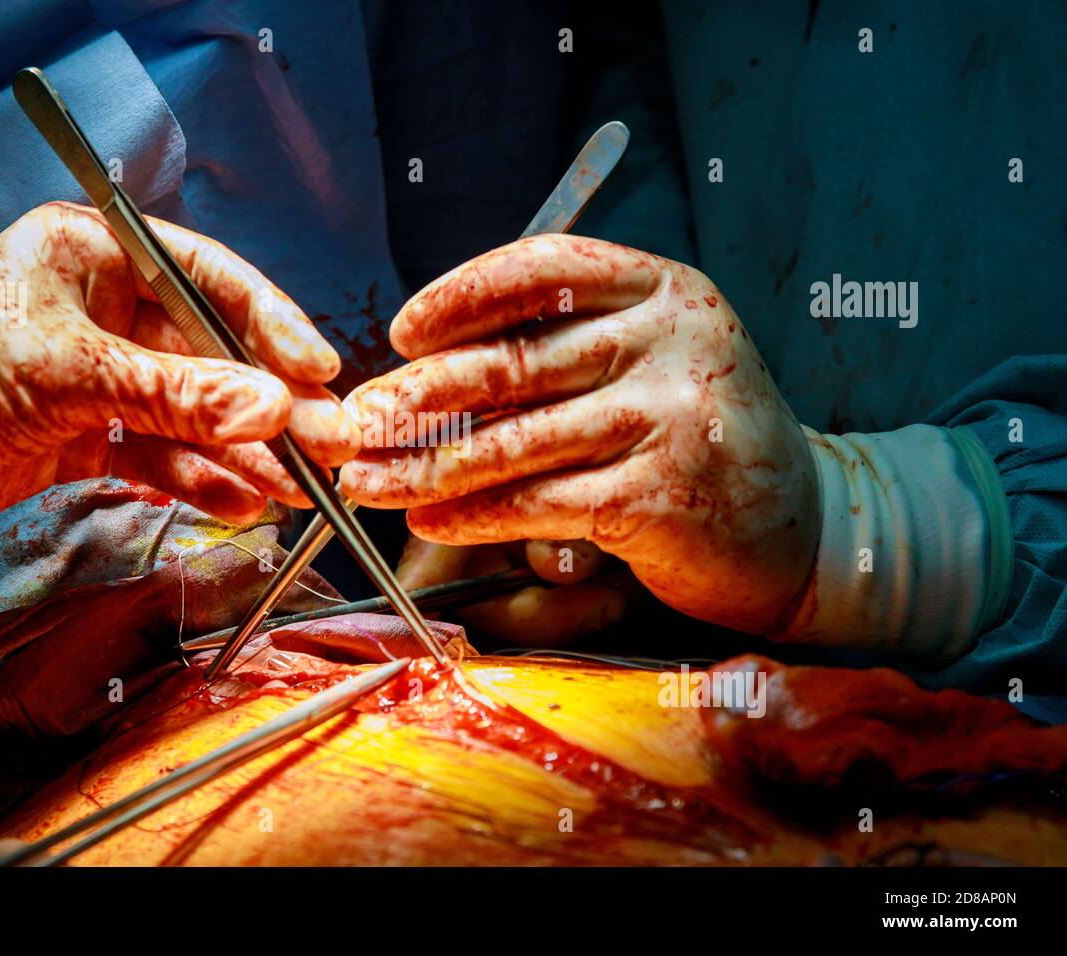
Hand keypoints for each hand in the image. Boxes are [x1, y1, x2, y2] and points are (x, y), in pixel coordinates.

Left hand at [0, 202, 357, 560]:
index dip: (272, 325)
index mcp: (96, 255)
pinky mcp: (88, 435)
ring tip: (297, 491)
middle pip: (212, 355)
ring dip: (243, 453)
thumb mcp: (63, 371)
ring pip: (193, 413)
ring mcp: (100, 376)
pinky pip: (160, 454)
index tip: (320, 373)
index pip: (209, 280)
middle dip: (268, 405)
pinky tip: (241, 504)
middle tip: (329, 446)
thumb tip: (274, 407)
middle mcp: (107, 310)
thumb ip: (173, 392)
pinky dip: (199, 480)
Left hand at [341, 235, 819, 634]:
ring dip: (428, 465)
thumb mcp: (651, 361)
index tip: (404, 331)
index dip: (462, 295)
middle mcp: (671, 340)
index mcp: (663, 289)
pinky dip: (477, 513)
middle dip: (420, 396)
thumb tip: (431, 369)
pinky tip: (432, 519)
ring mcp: (672, 416)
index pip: (544, 268)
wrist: (800, 523)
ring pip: (518, 441)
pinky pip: (542, 501)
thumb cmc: (700, 437)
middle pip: (516, 362)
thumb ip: (566, 348)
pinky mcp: (663, 494)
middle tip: (357, 423)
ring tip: (369, 481)